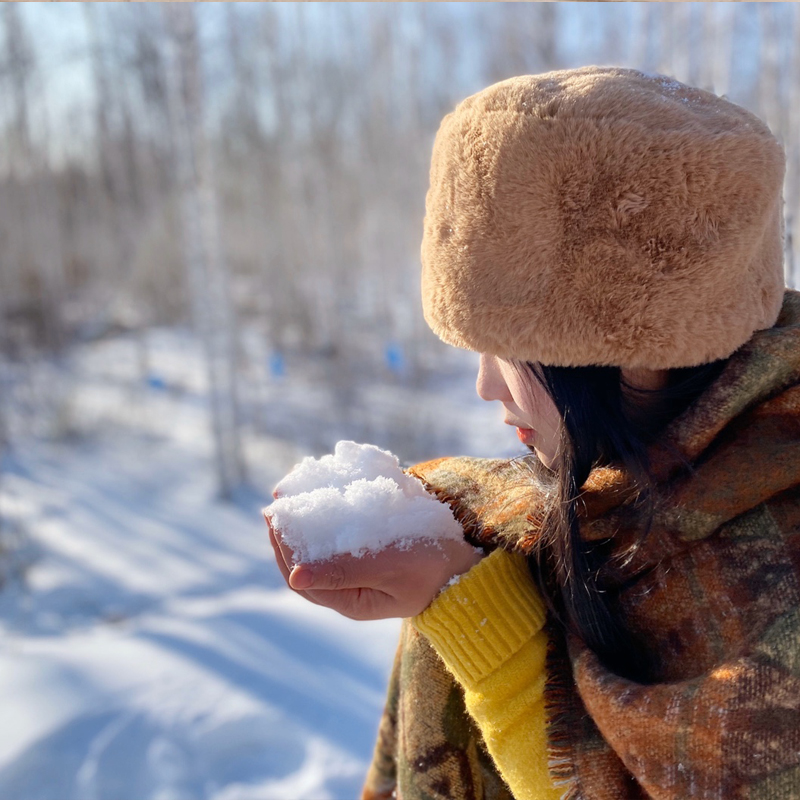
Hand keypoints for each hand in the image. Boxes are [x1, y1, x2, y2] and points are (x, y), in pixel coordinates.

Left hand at [265, 512, 483, 619]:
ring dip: (304, 527)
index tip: (274, 515)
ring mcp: (361, 577)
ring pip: (320, 553)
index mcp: (350, 602)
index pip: (301, 577)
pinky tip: (323, 502)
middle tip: (276, 503)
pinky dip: (326, 523)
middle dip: (287, 535)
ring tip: (293, 498)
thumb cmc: (432, 567)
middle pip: (305, 565)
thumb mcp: (388, 568)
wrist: (467, 568)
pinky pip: (339, 544)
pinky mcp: (372, 559)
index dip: (282, 547)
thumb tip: (295, 575)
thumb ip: (343, 571)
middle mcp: (350, 592)